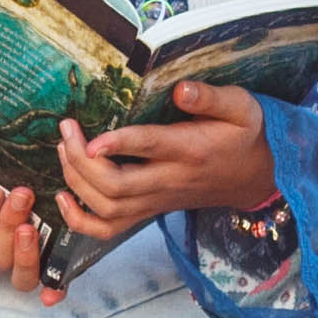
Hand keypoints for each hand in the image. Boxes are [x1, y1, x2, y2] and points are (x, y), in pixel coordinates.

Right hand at [0, 183, 61, 299]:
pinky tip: (55, 294)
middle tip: (22, 194)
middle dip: (8, 224)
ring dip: (27, 252)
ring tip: (34, 225)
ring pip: (20, 275)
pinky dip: (53, 291)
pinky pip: (49, 286)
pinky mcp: (44, 269)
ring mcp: (17, 266)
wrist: (8, 191)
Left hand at [57, 80, 273, 235]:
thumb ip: (211, 97)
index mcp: (190, 151)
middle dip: (82, 161)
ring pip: (107, 208)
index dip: (117, 145)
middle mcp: (169, 180)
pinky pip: (109, 229)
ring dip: (76, 181)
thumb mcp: (241, 108)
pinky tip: (63, 197)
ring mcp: (156, 201)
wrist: (254, 178)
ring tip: (64, 148)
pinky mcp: (148, 211)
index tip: (91, 138)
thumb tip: (180, 88)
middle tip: (67, 129)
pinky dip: (79, 221)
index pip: (149, 148)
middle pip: (116, 186)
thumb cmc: (243, 136)